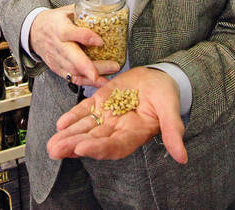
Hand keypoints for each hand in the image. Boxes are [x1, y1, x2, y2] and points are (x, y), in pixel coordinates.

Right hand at [30, 4, 119, 87]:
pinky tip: (98, 82)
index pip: (69, 33)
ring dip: (92, 75)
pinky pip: (70, 77)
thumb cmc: (54, 20)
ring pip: (73, 70)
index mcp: (58, 26)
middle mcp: (56, 43)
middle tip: (110, 67)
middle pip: (71, 56)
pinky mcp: (55, 68)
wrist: (33, 31)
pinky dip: (85, 82)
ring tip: (109, 75)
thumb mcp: (66, 10)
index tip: (100, 41)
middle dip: (89, 65)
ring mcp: (55, 57)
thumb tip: (106, 10)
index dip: (85, 37)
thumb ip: (84, 12)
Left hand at [47, 67, 187, 163]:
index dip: (98, 148)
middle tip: (55, 150)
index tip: (82, 148)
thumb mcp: (170, 109)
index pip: (114, 145)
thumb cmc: (166, 94)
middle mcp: (118, 129)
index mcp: (134, 134)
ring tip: (52, 144)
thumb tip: (182, 157)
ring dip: (68, 136)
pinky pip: (85, 111)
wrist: (158, 77)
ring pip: (85, 129)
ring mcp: (108, 116)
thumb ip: (173, 131)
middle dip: (74, 145)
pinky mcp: (101, 101)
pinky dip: (73, 117)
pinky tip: (60, 124)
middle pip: (94, 140)